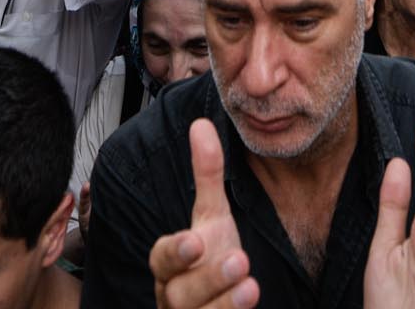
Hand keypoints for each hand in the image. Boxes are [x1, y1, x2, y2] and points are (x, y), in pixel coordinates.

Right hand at [148, 118, 256, 308]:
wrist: (219, 301)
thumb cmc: (210, 256)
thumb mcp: (212, 215)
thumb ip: (207, 175)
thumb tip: (201, 125)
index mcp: (169, 264)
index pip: (163, 258)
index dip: (177, 251)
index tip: (197, 241)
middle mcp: (174, 295)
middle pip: (182, 292)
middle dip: (210, 278)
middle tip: (240, 260)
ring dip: (225, 304)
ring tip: (251, 286)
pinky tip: (251, 304)